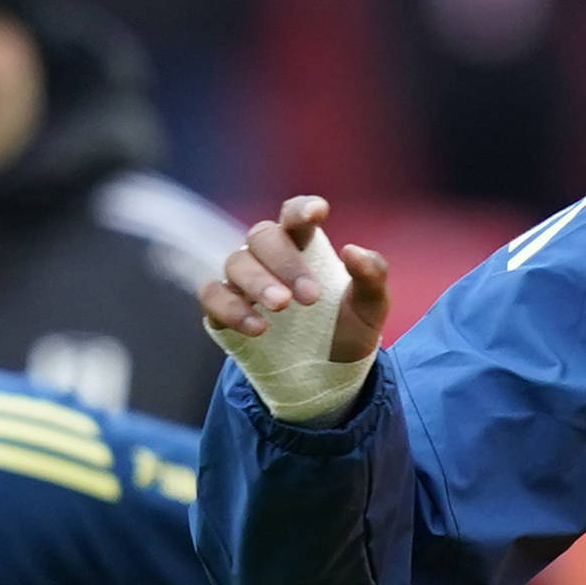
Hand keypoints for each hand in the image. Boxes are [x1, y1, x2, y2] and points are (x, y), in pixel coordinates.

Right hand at [199, 193, 391, 363]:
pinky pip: (213, 296)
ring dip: (258, 282)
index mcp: (303, 245)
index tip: (319, 213)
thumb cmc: (348, 329)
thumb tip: (352, 251)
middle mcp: (268, 257)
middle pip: (262, 237)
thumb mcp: (371, 306)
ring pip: (235, 262)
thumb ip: (371, 276)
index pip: (293, 215)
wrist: (330, 375)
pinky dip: (231, 308)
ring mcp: (244, 283)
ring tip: (281, 306)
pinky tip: (259, 328)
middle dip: (285, 263)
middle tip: (310, 297)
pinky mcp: (224, 310)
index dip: (301, 209)